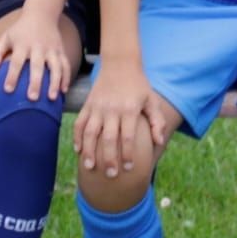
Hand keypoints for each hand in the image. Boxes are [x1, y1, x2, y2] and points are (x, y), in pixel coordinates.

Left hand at [0, 8, 70, 101]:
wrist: (42, 14)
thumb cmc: (20, 30)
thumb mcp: (6, 37)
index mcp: (22, 44)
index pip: (16, 62)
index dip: (12, 76)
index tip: (7, 90)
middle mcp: (38, 47)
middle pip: (37, 66)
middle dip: (35, 82)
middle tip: (32, 98)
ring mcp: (52, 49)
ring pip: (55, 67)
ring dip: (55, 82)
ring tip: (52, 99)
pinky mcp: (61, 50)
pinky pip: (66, 65)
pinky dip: (67, 78)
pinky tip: (64, 91)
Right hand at [74, 60, 166, 177]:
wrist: (120, 62)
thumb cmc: (138, 84)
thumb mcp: (151, 99)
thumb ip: (157, 121)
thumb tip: (159, 142)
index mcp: (130, 108)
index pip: (128, 136)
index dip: (128, 154)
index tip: (129, 168)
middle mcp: (112, 108)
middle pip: (109, 138)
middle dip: (109, 158)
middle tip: (111, 175)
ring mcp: (98, 106)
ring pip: (91, 132)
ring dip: (89, 151)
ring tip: (90, 167)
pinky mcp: (88, 104)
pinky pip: (80, 122)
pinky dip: (77, 137)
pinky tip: (78, 150)